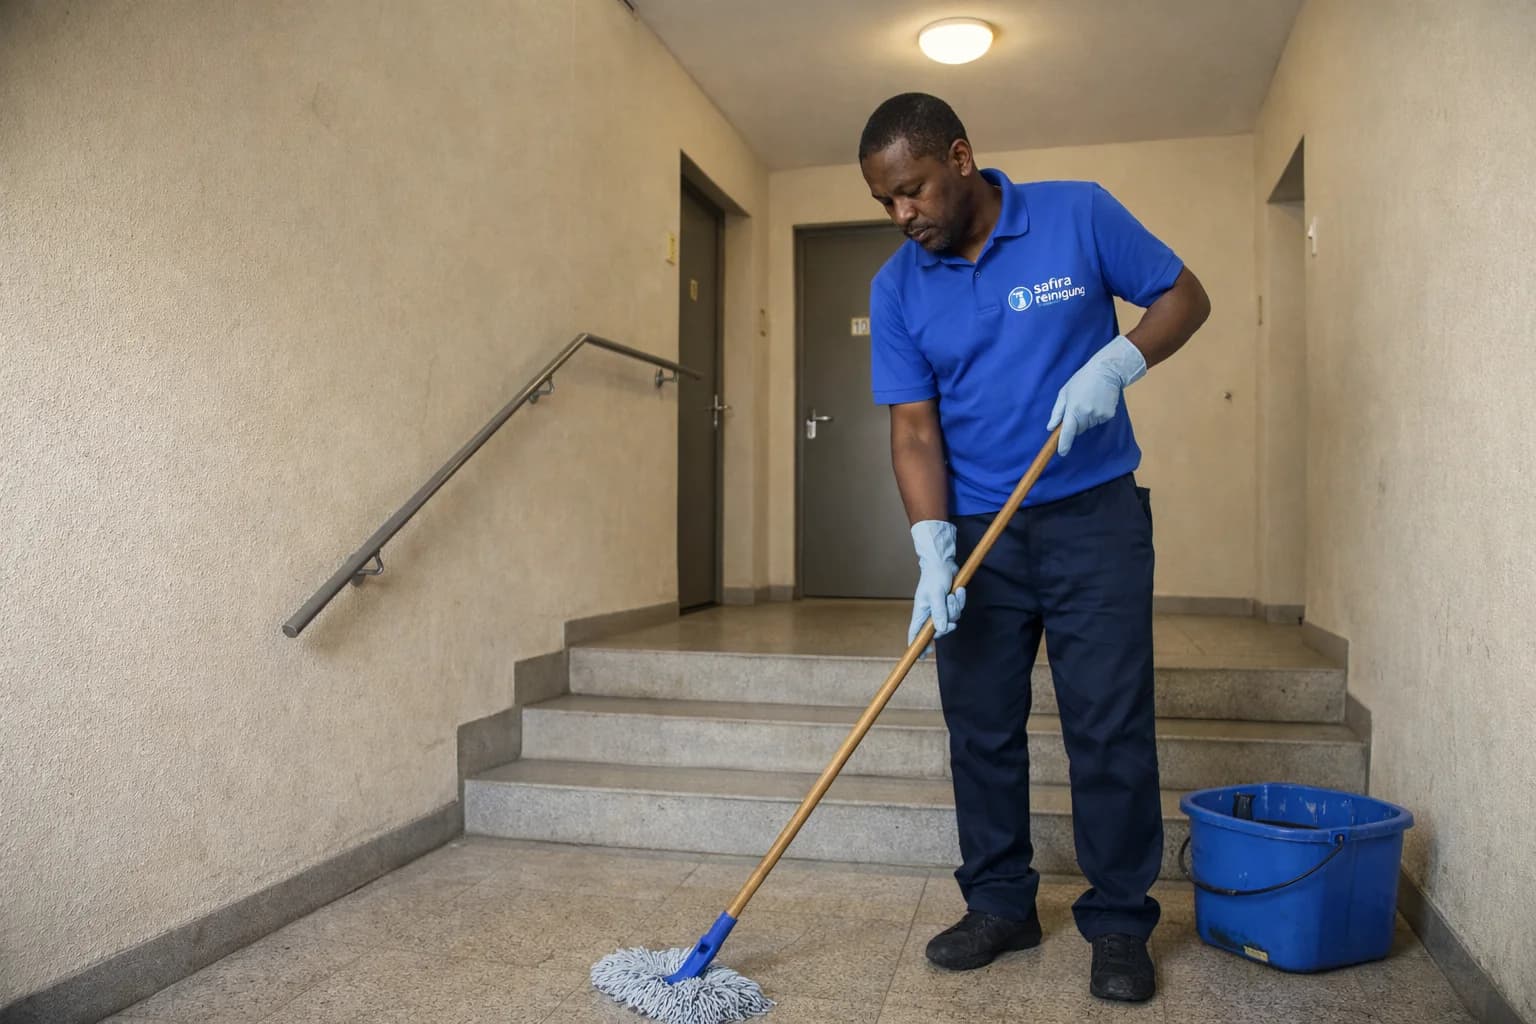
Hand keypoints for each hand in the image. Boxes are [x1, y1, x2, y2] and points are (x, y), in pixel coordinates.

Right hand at [909, 520, 965, 655]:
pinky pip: (958, 610)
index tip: (921, 656)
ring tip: (953, 594)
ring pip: (952, 619)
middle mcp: (929, 612)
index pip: (915, 633)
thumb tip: (941, 629)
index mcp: (921, 612)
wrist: (943, 562)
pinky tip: (958, 591)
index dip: (916, 645)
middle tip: (951, 621)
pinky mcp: (950, 603)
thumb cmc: (935, 576)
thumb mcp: (936, 595)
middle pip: (939, 630)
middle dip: (948, 625)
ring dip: (956, 608)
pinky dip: (960, 601)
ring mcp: (940, 608)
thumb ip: (939, 612)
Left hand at [1047, 334, 1146, 454]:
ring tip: (1089, 401)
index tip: (1061, 452)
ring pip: (1089, 426)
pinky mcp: (1108, 415)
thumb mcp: (1064, 393)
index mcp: (1073, 409)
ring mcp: (1098, 415)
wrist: (1106, 371)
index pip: (1067, 432)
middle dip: (1076, 423)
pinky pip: (1099, 421)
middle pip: (1079, 429)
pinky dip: (1097, 415)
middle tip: (1079, 406)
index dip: (1064, 444)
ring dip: (1087, 418)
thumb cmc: (1082, 380)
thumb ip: (1057, 412)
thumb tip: (1051, 428)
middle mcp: (1086, 414)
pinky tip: (1098, 402)